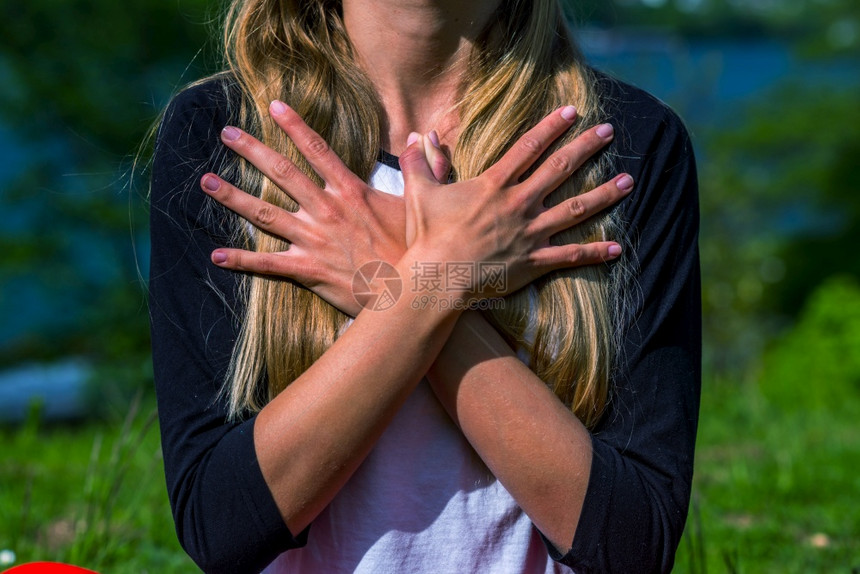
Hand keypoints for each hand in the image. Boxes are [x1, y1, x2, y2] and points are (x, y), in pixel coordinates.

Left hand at [200, 100, 405, 315]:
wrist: (409, 294)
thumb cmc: (417, 250)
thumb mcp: (423, 203)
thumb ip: (423, 165)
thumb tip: (421, 134)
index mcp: (350, 192)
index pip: (317, 150)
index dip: (295, 126)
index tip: (273, 106)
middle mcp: (326, 211)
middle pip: (282, 174)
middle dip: (251, 151)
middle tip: (226, 134)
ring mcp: (314, 240)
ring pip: (265, 214)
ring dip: (233, 197)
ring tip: (206, 181)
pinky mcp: (308, 271)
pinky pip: (268, 264)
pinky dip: (241, 260)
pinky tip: (216, 254)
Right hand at [399, 106, 633, 298]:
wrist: (437, 277)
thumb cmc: (428, 236)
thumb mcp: (419, 192)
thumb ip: (419, 161)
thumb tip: (416, 133)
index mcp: (494, 185)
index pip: (529, 147)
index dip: (552, 127)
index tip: (572, 111)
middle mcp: (519, 204)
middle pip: (560, 169)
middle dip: (587, 147)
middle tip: (609, 131)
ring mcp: (530, 233)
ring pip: (575, 209)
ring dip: (604, 194)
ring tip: (629, 181)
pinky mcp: (534, 261)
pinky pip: (570, 255)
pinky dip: (594, 253)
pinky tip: (617, 248)